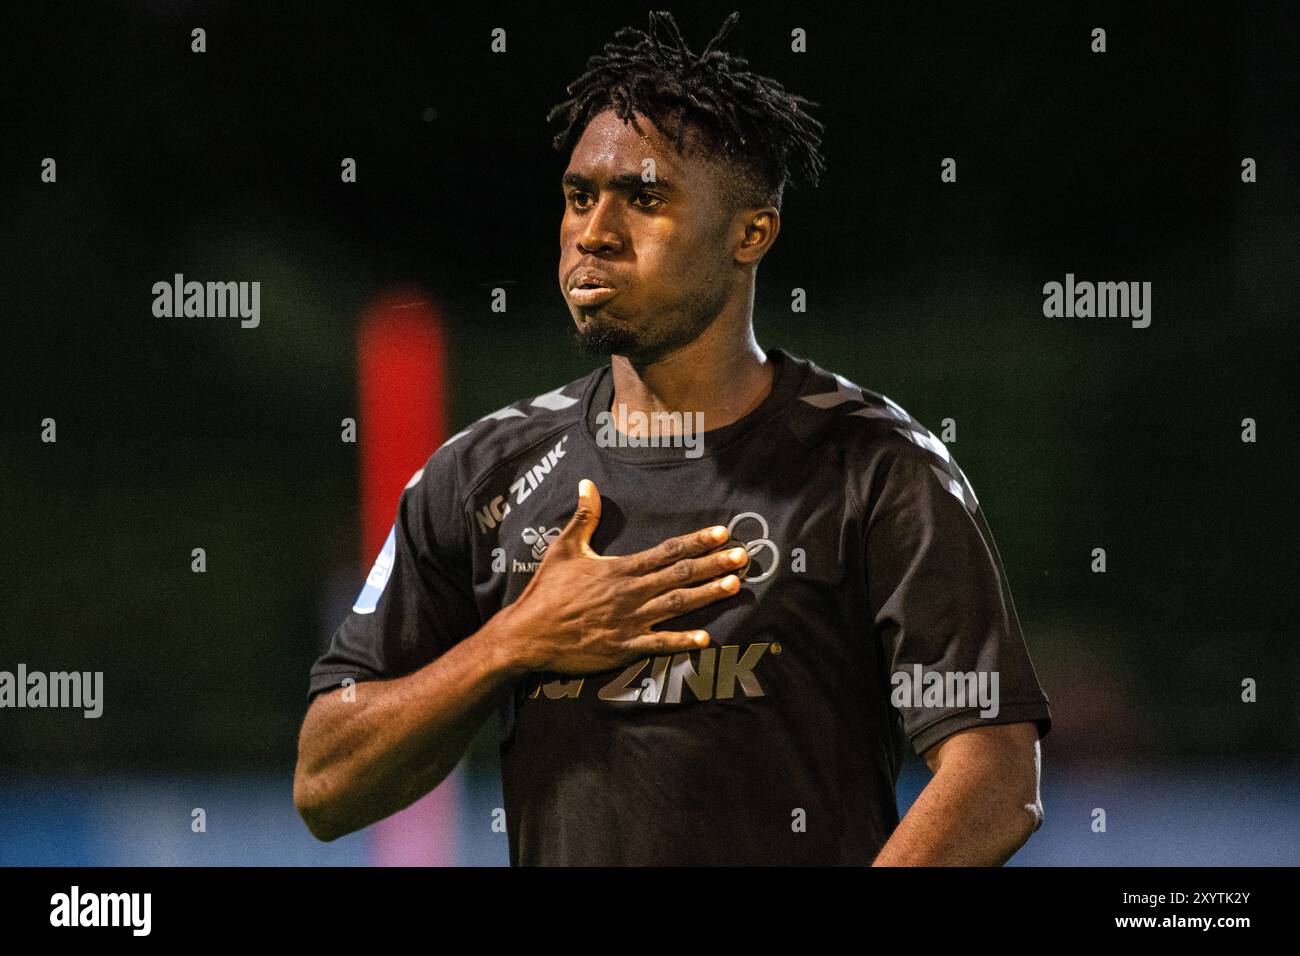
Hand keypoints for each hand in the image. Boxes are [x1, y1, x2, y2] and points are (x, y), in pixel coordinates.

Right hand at [499, 478, 747, 674]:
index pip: (667, 551)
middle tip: (744, 556)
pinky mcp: (625, 647)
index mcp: (620, 568)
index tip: (722, 533)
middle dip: (714, 564)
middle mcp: (631, 592)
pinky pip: (659, 643)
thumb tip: (588, 482)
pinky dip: (683, 641)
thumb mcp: (564, 548)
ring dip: (708, 595)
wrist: (528, 634)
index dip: (696, 542)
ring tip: (735, 585)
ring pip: (677, 605)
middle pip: (681, 575)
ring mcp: (630, 621)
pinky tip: (706, 638)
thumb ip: (584, 517)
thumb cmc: (547, 591)